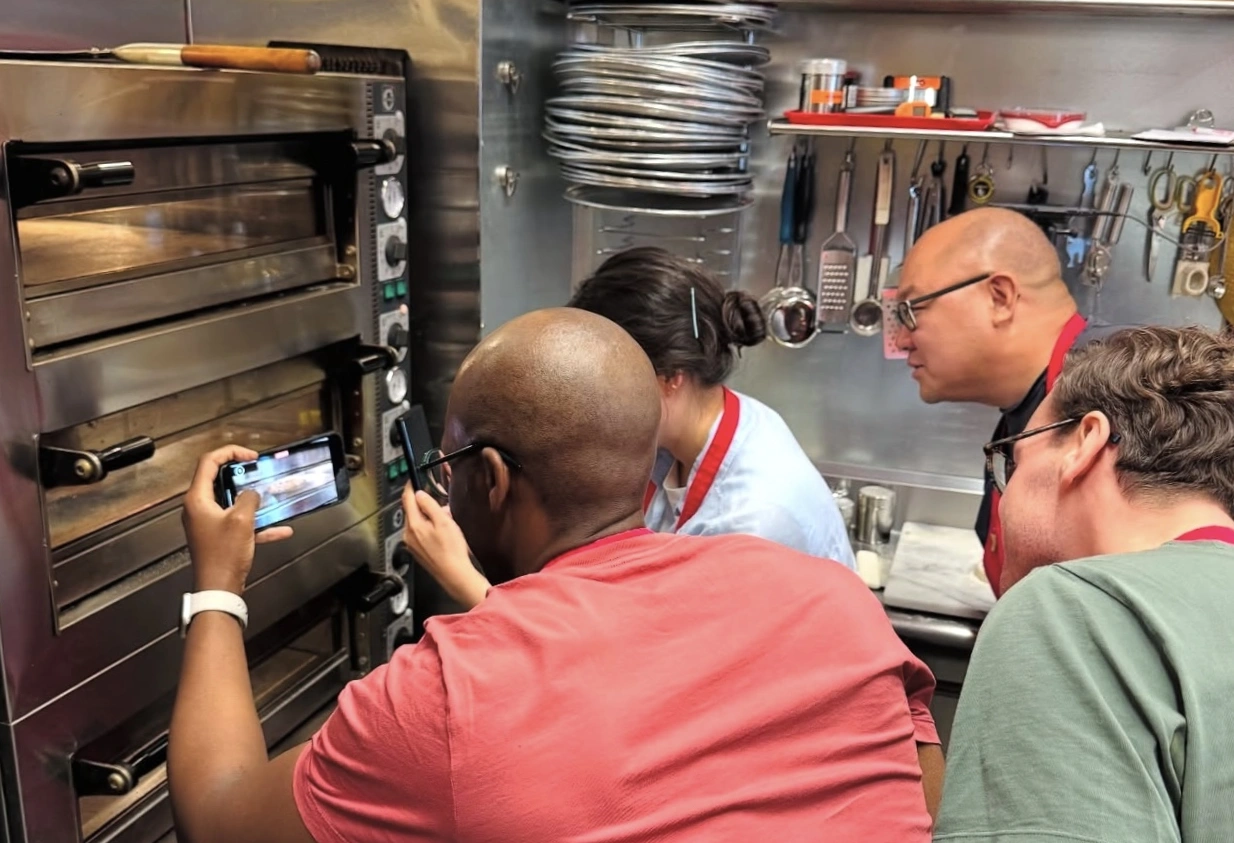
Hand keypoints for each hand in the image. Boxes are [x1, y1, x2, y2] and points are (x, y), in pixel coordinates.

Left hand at [183, 446, 293, 594]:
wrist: (219, 588)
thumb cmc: (224, 555)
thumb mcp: (241, 520)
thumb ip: (248, 499)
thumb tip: (252, 493)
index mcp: (198, 499)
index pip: (208, 462)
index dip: (230, 452)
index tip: (250, 455)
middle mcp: (199, 508)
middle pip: (218, 479)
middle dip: (241, 474)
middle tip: (258, 472)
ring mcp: (207, 522)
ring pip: (230, 500)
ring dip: (250, 497)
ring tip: (268, 495)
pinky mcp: (217, 535)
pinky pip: (238, 522)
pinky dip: (256, 522)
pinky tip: (279, 529)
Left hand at [401, 486, 489, 608]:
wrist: (454, 574)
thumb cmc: (451, 551)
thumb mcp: (443, 521)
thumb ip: (429, 505)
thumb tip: (419, 494)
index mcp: (413, 525)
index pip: (406, 499)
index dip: (410, 487)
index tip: (413, 480)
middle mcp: (408, 535)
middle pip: (412, 511)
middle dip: (425, 505)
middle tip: (441, 505)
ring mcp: (412, 544)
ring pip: (417, 522)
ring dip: (429, 517)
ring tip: (446, 522)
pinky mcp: (417, 551)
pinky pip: (420, 533)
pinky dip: (429, 528)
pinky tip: (443, 534)